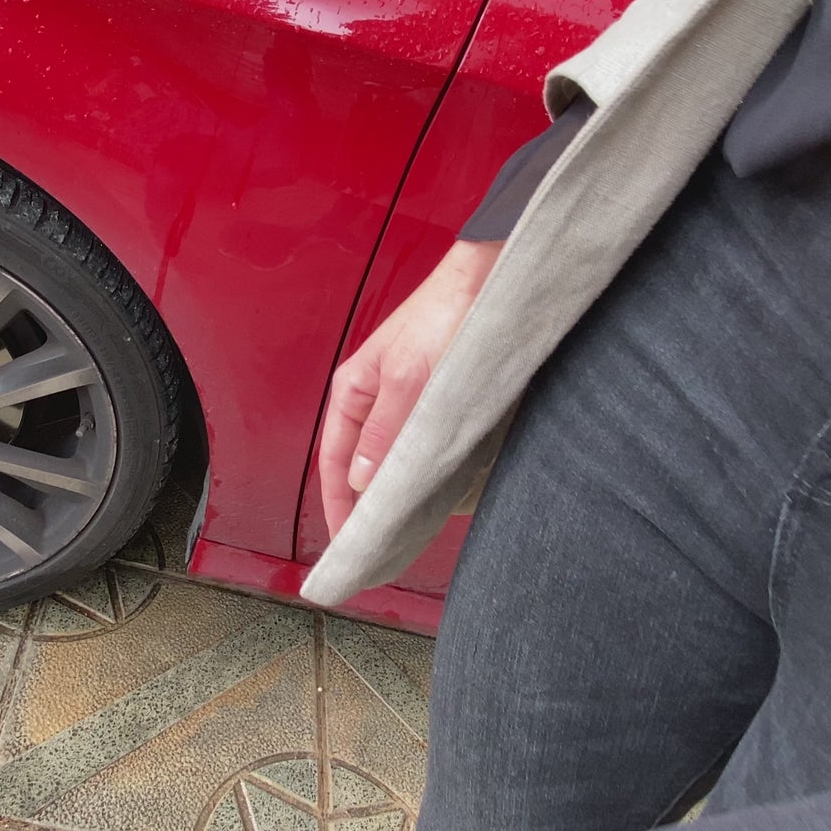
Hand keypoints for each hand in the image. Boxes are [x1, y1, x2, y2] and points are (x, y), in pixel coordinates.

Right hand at [320, 239, 502, 537]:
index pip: (335, 463)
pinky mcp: (445, 407)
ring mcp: (412, 406)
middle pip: (366, 468)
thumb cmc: (446, 310)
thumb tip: (364, 482)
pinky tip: (448, 496)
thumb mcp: (407, 376)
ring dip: (406, 494)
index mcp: (354, 392)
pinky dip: (436, 476)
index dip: (338, 507)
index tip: (348, 545)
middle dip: (371, 509)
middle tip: (382, 550)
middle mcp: (379, 402)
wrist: (495, 279)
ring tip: (414, 532)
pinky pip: (432, 452)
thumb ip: (385, 431)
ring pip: (400, 463)